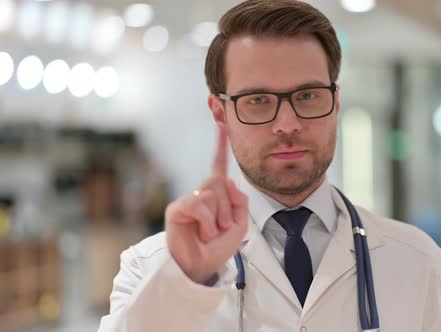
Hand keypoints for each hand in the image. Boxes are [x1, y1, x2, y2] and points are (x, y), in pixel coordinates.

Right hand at [165, 124, 248, 283]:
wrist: (202, 267)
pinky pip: (199, 205)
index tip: (221, 124)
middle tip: (222, 227)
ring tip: (211, 233)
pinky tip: (202, 233)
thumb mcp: (239, 224)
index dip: (220, 145)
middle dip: (227, 207)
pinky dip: (207, 222)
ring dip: (218, 217)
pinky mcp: (177, 209)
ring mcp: (188, 200)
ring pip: (211, 194)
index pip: (218, 166)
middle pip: (218, 182)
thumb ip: (240, 201)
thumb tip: (227, 179)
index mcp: (216, 195)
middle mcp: (201, 193)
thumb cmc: (218, 247)